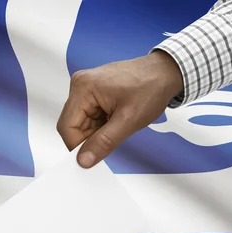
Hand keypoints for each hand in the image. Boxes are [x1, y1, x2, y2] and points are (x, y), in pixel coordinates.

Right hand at [56, 50, 182, 167]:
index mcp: (83, 88)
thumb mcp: (128, 121)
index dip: (77, 146)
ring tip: (119, 124)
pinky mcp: (92, 91)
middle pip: (72, 125)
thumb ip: (104, 142)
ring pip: (81, 123)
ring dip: (97, 132)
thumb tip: (83, 160)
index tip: (92, 157)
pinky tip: (116, 119)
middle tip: (113, 137)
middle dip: (90, 138)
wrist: (165, 72)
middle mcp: (79, 85)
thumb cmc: (151, 88)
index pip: (67, 127)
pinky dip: (101, 125)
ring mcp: (85, 87)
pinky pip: (89, 116)